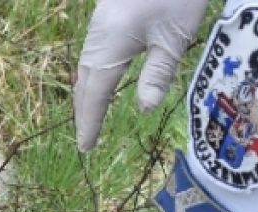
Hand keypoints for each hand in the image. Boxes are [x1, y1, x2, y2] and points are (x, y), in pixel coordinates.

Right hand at [74, 0, 210, 150]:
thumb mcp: (173, 38)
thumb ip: (157, 75)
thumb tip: (143, 110)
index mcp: (109, 47)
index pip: (95, 96)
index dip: (90, 123)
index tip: (86, 148)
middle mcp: (97, 38)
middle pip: (84, 83)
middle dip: (84, 112)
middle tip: (85, 139)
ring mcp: (99, 25)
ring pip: (85, 67)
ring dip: (86, 94)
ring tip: (90, 116)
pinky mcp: (107, 16)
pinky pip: (92, 53)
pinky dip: (92, 75)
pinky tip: (99, 79)